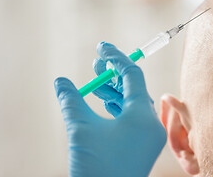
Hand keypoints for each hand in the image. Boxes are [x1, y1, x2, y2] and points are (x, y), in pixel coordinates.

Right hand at [54, 42, 166, 176]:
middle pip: (134, 88)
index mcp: (143, 115)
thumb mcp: (81, 129)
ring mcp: (149, 137)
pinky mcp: (143, 147)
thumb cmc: (95, 167)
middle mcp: (151, 124)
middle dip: (113, 74)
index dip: (116, 58)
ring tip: (96, 84)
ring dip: (114, 92)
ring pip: (133, 104)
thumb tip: (61, 82)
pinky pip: (134, 119)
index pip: (132, 75)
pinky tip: (104, 103)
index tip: (102, 46)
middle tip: (96, 62)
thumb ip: (72, 100)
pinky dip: (119, 108)